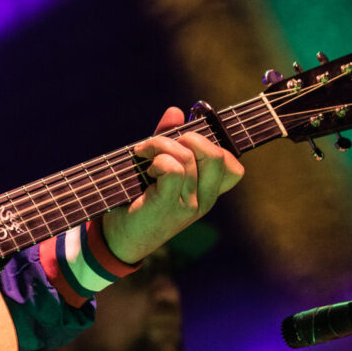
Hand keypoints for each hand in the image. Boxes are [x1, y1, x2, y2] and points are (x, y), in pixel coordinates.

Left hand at [101, 107, 243, 263]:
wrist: (118, 239)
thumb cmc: (136, 200)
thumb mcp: (156, 167)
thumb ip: (169, 140)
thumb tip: (177, 111)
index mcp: (206, 193)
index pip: (233, 167)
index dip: (213, 145)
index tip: (184, 140)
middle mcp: (204, 200)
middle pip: (217, 155)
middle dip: (188, 138)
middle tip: (161, 144)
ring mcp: (189, 205)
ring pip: (189, 156)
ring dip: (161, 145)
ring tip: (144, 155)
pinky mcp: (169, 205)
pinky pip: (174, 168)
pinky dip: (158, 159)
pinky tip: (146, 169)